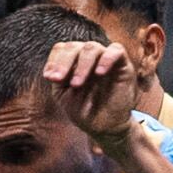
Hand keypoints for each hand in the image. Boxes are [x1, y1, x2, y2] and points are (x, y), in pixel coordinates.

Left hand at [39, 37, 139, 154]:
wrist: (104, 126)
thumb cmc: (83, 109)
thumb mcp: (64, 95)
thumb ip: (58, 79)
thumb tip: (51, 72)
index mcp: (73, 60)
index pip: (62, 49)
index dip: (54, 60)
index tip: (50, 78)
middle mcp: (88, 56)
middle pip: (74, 46)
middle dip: (64, 62)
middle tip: (58, 79)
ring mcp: (105, 58)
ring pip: (92, 47)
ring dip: (82, 65)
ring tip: (76, 84)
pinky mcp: (123, 64)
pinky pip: (116, 50)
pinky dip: (107, 58)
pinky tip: (99, 73)